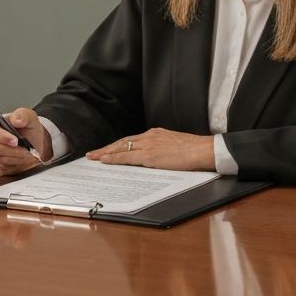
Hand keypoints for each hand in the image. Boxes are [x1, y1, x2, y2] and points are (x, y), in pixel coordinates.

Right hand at [0, 107, 50, 174]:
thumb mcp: (30, 119)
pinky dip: (11, 165)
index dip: (3, 137)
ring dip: (13, 158)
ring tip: (24, 154)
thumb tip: (15, 119)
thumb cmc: (28, 131)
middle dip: (12, 150)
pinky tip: (17, 159)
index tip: (16, 141)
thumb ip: (23, 115)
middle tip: (25, 150)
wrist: (31, 147)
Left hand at [86, 128, 215, 170]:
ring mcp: (148, 145)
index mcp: (155, 134)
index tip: (107, 149)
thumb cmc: (194, 150)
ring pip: (120, 148)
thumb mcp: (174, 144)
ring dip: (105, 153)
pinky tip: (104, 160)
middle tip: (92, 153)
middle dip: (106, 148)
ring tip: (92, 157)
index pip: (130, 140)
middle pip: (121, 142)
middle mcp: (148, 137)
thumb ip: (162, 147)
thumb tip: (157, 156)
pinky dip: (113, 158)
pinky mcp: (149, 155)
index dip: (117, 145)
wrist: (203, 150)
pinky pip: (126, 157)